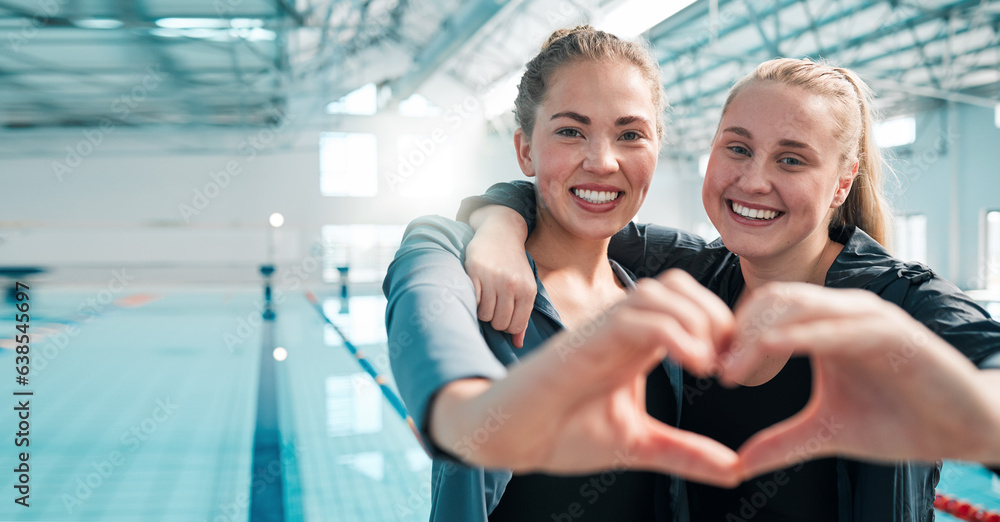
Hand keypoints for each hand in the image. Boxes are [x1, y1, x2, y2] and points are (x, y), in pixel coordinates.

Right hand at [431, 270, 742, 485]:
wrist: (511, 437)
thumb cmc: (563, 433)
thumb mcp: (639, 445)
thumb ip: (685, 453)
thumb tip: (736, 469)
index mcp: (636, 344)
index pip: (686, 302)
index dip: (720, 324)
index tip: (733, 369)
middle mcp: (621, 328)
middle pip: (677, 284)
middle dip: (714, 314)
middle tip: (726, 361)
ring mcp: (601, 330)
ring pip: (659, 291)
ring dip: (696, 319)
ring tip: (709, 363)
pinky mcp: (585, 341)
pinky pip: (636, 317)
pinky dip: (674, 332)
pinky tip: (694, 363)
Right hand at [466, 205, 534, 346]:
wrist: (501, 232)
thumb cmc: (513, 265)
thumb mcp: (525, 287)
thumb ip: (522, 316)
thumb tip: (518, 344)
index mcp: (527, 291)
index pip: (515, 326)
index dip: (506, 326)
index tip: (503, 316)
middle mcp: (512, 285)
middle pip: (499, 323)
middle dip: (494, 320)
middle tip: (493, 306)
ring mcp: (493, 278)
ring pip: (484, 315)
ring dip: (482, 311)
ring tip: (484, 298)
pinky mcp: (475, 272)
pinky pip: (473, 301)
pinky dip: (473, 301)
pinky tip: (476, 292)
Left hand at [721, 283, 999, 477]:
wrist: (964, 430)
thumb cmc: (899, 422)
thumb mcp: (827, 432)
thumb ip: (783, 441)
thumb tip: (738, 464)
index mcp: (825, 326)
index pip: (764, 311)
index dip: (734, 337)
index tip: (713, 371)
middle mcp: (842, 312)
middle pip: (773, 300)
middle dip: (738, 332)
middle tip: (716, 370)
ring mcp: (868, 318)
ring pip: (799, 305)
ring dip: (759, 333)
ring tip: (733, 368)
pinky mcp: (892, 333)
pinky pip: (838, 325)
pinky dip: (800, 334)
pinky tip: (769, 349)